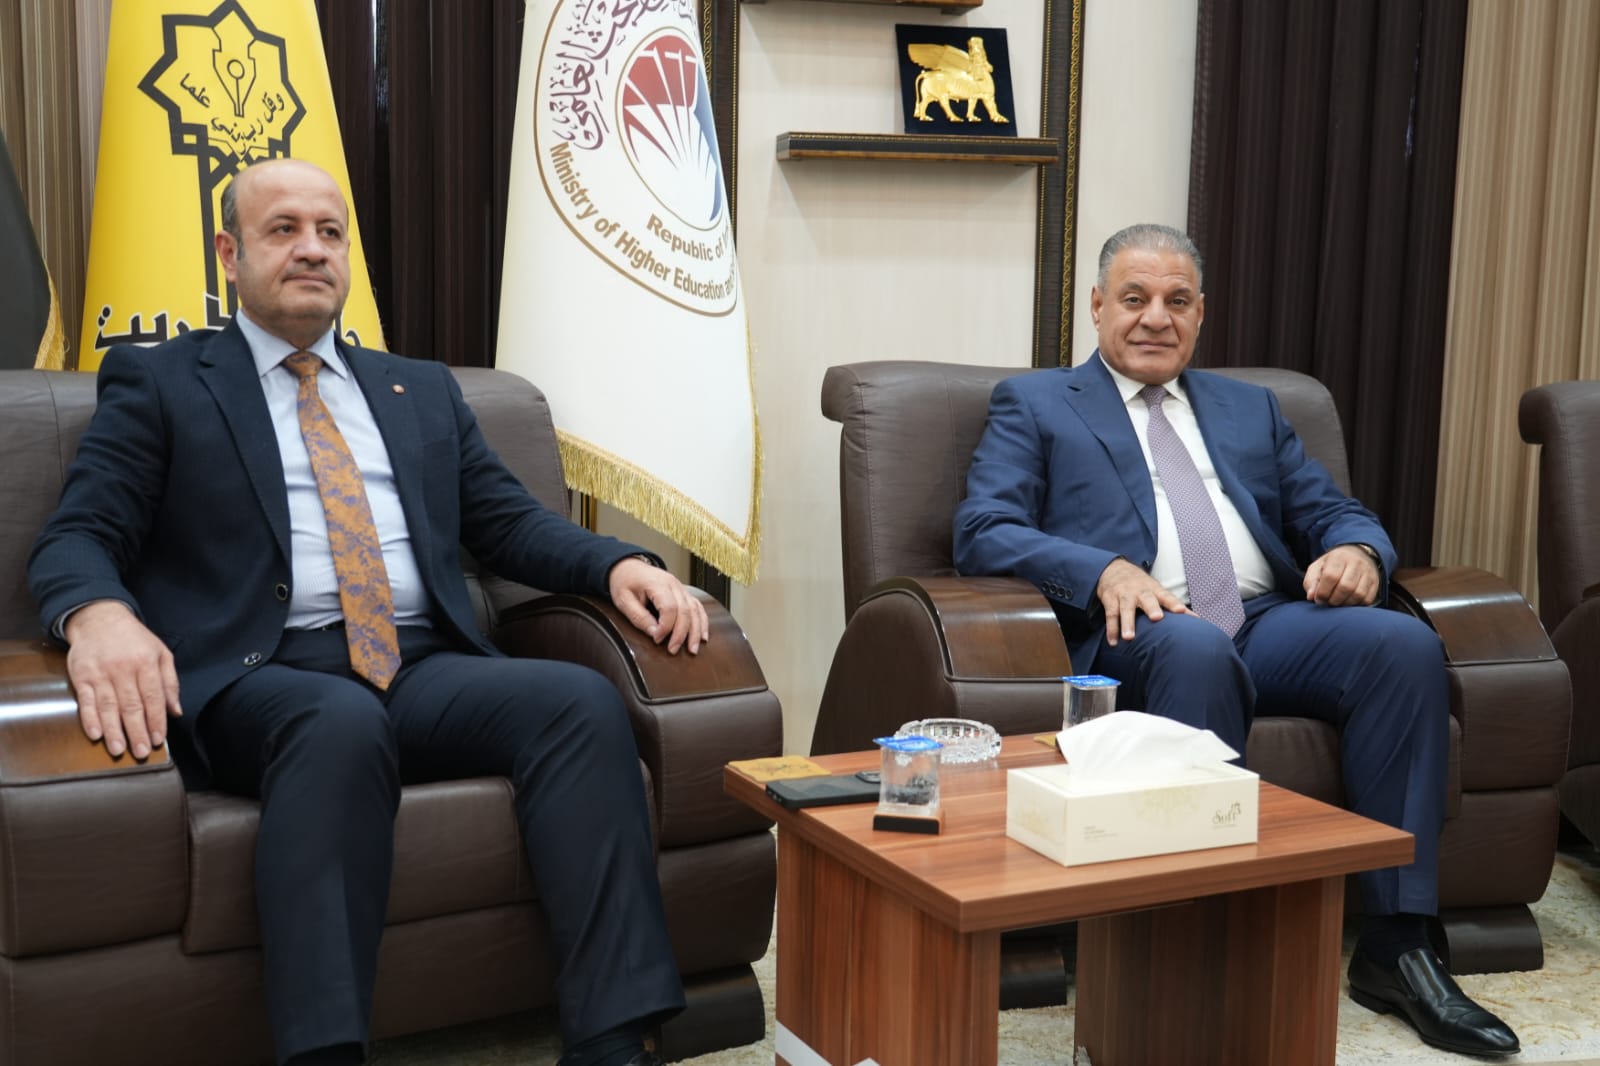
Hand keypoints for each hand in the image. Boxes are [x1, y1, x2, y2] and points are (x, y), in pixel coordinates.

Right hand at [63, 600, 181, 758]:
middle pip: (131, 705)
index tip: (157, 739)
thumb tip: (176, 711)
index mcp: (146, 663)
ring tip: (119, 749)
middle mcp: (123, 669)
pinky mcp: (81, 676)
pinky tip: (96, 734)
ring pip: (109, 706)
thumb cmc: (134, 639)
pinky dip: (90, 718)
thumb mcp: (160, 653)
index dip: (156, 720)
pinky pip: (85, 701)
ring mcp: (101, 673)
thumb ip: (170, 682)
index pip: (153, 697)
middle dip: (137, 731)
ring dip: (114, 730)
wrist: (99, 619)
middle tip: (140, 752)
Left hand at [607, 557, 709, 653]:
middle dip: (681, 634)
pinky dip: (702, 622)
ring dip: (696, 631)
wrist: (628, 567)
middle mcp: (673, 584)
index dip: (665, 627)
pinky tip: (703, 636)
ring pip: (694, 610)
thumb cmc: (624, 582)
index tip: (657, 639)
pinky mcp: (683, 593)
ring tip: (692, 649)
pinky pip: (697, 607)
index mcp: (657, 583)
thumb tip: (655, 633)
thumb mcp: (624, 601)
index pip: (669, 608)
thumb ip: (639, 617)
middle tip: (673, 650)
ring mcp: (680, 588)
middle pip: (685, 610)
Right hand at [1095, 558, 1188, 644]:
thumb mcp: (1156, 590)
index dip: (1174, 603)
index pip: (1166, 596)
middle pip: (1146, 599)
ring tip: (1129, 637)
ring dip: (1127, 623)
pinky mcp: (1110, 599)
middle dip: (1151, 608)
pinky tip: (1113, 642)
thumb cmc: (1141, 585)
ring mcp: (1124, 595)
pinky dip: (1111, 629)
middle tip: (1157, 618)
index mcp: (1154, 589)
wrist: (1114, 569)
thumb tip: (1197, 619)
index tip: (1182, 611)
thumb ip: (1173, 605)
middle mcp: (1140, 591)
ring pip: (1126, 608)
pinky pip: (1111, 615)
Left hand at [1302, 544, 1379, 606]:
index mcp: (1338, 557)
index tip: (1319, 599)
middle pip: (1346, 587)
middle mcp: (1356, 563)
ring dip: (1345, 603)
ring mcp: (1368, 573)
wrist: (1356, 555)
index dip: (1323, 592)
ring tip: (1338, 602)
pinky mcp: (1375, 582)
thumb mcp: (1317, 567)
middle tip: (1328, 602)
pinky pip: (1367, 599)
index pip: (1331, 576)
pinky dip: (1356, 605)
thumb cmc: (1332, 565)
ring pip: (1358, 594)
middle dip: (1334, 599)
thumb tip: (1311, 597)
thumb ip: (1311, 581)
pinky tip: (1348, 602)